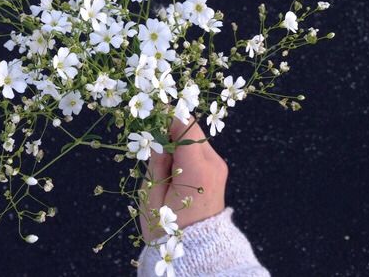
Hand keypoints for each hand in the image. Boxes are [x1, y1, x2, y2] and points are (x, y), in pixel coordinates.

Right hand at [139, 118, 228, 240]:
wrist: (198, 252)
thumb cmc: (169, 228)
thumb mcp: (152, 197)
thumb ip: (156, 162)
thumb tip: (157, 135)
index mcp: (197, 169)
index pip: (186, 125)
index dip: (168, 116)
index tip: (151, 116)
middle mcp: (213, 163)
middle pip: (192, 128)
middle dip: (171, 129)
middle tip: (151, 141)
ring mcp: (218, 167)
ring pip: (195, 138)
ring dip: (177, 140)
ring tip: (160, 159)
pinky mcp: (217, 171)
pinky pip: (199, 150)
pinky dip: (185, 150)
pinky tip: (172, 166)